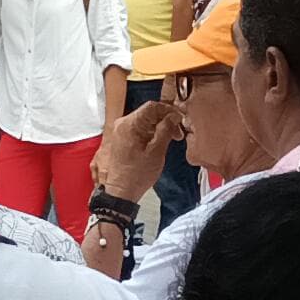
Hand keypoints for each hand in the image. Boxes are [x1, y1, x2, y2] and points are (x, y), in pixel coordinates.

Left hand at [92, 78, 182, 204]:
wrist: (120, 193)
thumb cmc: (136, 175)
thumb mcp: (157, 152)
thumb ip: (166, 130)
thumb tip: (174, 116)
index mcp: (129, 124)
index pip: (152, 106)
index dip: (169, 110)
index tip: (180, 118)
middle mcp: (122, 124)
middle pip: (148, 113)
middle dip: (165, 120)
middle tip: (178, 132)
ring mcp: (120, 131)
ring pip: (144, 121)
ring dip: (159, 127)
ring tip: (171, 139)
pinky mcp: (121, 139)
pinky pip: (139, 129)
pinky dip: (151, 133)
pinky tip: (159, 142)